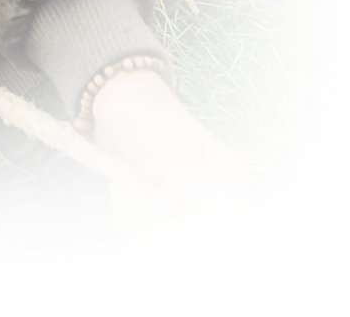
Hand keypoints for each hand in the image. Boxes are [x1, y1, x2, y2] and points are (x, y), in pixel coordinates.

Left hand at [92, 70, 251, 267]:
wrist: (110, 99)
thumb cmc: (147, 118)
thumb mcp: (174, 152)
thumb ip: (202, 192)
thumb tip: (239, 230)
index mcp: (229, 189)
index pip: (232, 250)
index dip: (201, 241)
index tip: (181, 210)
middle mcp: (209, 203)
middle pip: (187, 251)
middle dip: (159, 219)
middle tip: (154, 181)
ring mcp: (178, 206)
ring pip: (156, 239)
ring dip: (136, 205)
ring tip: (139, 172)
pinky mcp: (150, 205)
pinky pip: (134, 227)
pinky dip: (123, 201)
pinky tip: (127, 175)